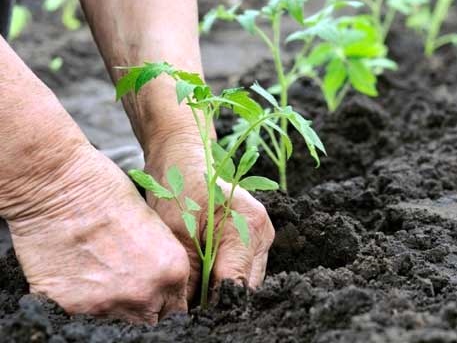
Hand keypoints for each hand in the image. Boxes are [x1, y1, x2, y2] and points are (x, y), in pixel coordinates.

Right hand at [5, 143, 189, 323]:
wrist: (61, 185)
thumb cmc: (108, 191)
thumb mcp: (154, 224)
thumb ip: (162, 262)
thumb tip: (160, 284)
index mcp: (172, 270)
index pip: (177, 309)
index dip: (164, 301)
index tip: (155, 296)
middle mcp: (145, 294)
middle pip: (150, 320)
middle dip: (142, 307)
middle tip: (127, 286)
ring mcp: (108, 304)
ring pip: (117, 322)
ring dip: (112, 305)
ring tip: (99, 275)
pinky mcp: (71, 307)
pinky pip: (81, 316)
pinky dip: (80, 301)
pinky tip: (77, 275)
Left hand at [144, 133, 274, 299]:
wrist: (183, 158)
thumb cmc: (178, 186)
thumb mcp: (177, 233)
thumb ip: (190, 276)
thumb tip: (189, 312)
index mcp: (248, 226)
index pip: (236, 284)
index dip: (213, 304)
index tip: (191, 314)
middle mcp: (263, 232)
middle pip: (245, 286)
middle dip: (218, 299)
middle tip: (189, 305)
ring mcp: (262, 236)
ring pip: (246, 281)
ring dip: (222, 289)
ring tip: (195, 290)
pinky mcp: (254, 238)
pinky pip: (242, 269)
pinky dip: (224, 277)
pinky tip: (204, 276)